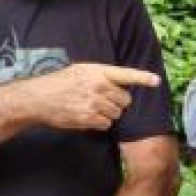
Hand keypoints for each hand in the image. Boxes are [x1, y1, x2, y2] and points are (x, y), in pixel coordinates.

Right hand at [22, 63, 158, 130]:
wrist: (39, 97)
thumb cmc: (61, 82)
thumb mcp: (81, 70)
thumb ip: (102, 75)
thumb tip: (121, 85)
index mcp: (98, 71)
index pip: (126, 74)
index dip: (143, 78)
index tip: (156, 81)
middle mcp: (98, 86)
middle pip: (125, 100)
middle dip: (117, 102)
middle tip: (100, 99)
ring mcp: (94, 103)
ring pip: (117, 114)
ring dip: (108, 113)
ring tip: (90, 106)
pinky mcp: (88, 118)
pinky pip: (107, 124)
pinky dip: (100, 123)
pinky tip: (87, 116)